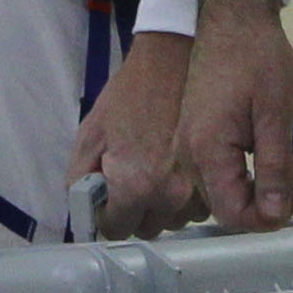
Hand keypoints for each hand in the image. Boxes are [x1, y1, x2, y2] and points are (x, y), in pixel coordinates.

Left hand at [77, 33, 202, 234]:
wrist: (171, 64)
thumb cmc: (129, 95)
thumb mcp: (90, 135)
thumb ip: (80, 182)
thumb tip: (86, 212)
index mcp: (137, 186)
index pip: (115, 229)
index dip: (107, 213)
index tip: (107, 198)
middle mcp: (170, 195)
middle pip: (146, 229)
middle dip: (134, 211)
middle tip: (128, 180)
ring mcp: (197, 188)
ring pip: (173, 220)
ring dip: (161, 206)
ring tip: (153, 173)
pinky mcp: (213, 176)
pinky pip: (196, 206)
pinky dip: (185, 196)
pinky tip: (174, 171)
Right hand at [176, 0, 292, 231]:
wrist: (233, 17)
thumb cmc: (258, 57)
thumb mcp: (277, 113)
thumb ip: (275, 167)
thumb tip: (276, 212)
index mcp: (207, 151)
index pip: (234, 214)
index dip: (268, 217)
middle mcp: (187, 156)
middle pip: (225, 208)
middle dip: (264, 201)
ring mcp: (186, 147)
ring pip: (220, 194)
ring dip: (254, 188)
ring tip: (281, 158)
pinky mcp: (191, 136)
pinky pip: (214, 173)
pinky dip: (241, 173)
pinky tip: (262, 150)